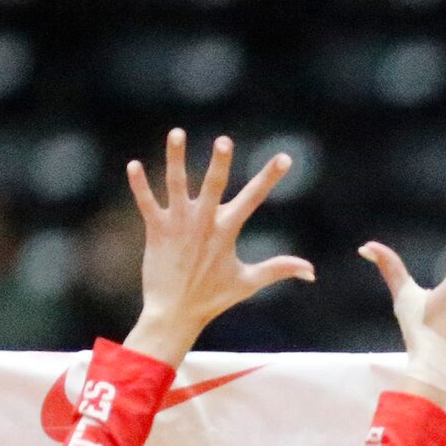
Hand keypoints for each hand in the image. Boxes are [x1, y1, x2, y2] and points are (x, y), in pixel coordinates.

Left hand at [123, 130, 313, 365]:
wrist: (176, 313)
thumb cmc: (213, 298)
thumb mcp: (249, 282)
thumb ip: (279, 269)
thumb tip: (311, 272)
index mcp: (227, 231)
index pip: (254, 198)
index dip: (270, 178)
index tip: (285, 158)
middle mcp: (204, 224)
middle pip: (213, 186)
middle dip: (220, 163)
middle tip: (224, 141)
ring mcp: (179, 225)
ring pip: (177, 185)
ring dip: (176, 159)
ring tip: (178, 133)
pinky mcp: (156, 231)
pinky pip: (146, 203)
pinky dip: (140, 185)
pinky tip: (133, 165)